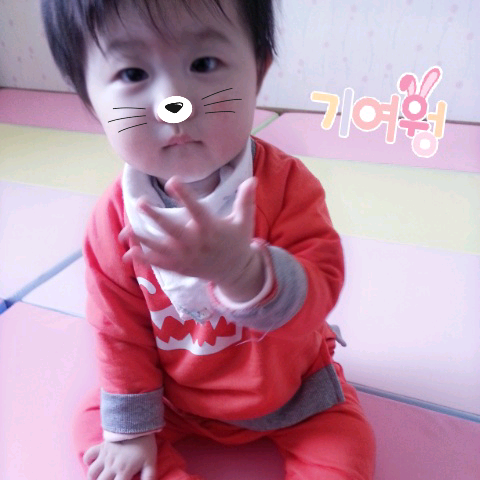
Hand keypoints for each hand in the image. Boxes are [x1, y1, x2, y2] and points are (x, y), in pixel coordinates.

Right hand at [83, 434, 156, 479]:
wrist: (140, 425)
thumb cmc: (146, 446)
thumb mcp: (150, 463)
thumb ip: (149, 477)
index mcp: (123, 471)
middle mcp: (111, 465)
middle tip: (109, 479)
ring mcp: (104, 456)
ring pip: (92, 473)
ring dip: (94, 477)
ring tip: (99, 478)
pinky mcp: (101, 447)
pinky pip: (88, 455)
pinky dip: (88, 461)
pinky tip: (93, 464)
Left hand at [119, 175, 257, 288]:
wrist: (235, 272)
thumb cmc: (237, 241)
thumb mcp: (244, 221)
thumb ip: (245, 200)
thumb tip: (251, 179)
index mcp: (211, 228)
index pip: (196, 210)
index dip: (184, 195)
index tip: (172, 181)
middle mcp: (195, 243)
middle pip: (172, 229)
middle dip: (155, 217)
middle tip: (140, 203)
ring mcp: (186, 257)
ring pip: (160, 247)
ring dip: (142, 238)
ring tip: (126, 229)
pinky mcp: (180, 267)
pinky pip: (159, 263)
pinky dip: (144, 258)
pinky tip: (129, 250)